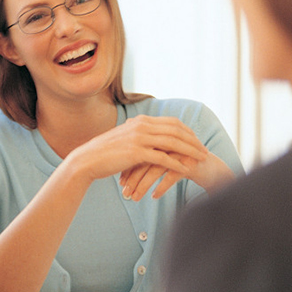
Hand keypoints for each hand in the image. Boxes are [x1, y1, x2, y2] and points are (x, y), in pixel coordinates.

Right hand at [63, 115, 207, 187]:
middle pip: (176, 130)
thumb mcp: (123, 138)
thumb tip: (148, 136)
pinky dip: (177, 164)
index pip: (171, 122)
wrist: (87, 160)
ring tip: (201, 160)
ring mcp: (139, 138)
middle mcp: (141, 126)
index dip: (187, 131)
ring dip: (190, 151)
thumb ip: (137, 134)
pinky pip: (163, 158)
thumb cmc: (104, 152)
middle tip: (204, 150)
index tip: (196, 140)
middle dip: (193, 140)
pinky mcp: (136, 153)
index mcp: (139, 121)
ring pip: (173, 143)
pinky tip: (186, 171)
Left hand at [120, 149, 234, 200]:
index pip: (138, 152)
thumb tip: (122, 176)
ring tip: (135, 198)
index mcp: (158, 138)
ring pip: (156, 168)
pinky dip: (161, 187)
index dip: (128, 167)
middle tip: (124, 192)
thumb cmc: (181, 166)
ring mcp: (178, 151)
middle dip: (133, 178)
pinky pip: (171, 176)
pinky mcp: (189, 162)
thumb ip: (144, 163)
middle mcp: (167, 143)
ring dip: (143, 185)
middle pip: (145, 160)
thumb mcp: (161, 162)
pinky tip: (153, 197)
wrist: (211, 169)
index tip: (120, 182)